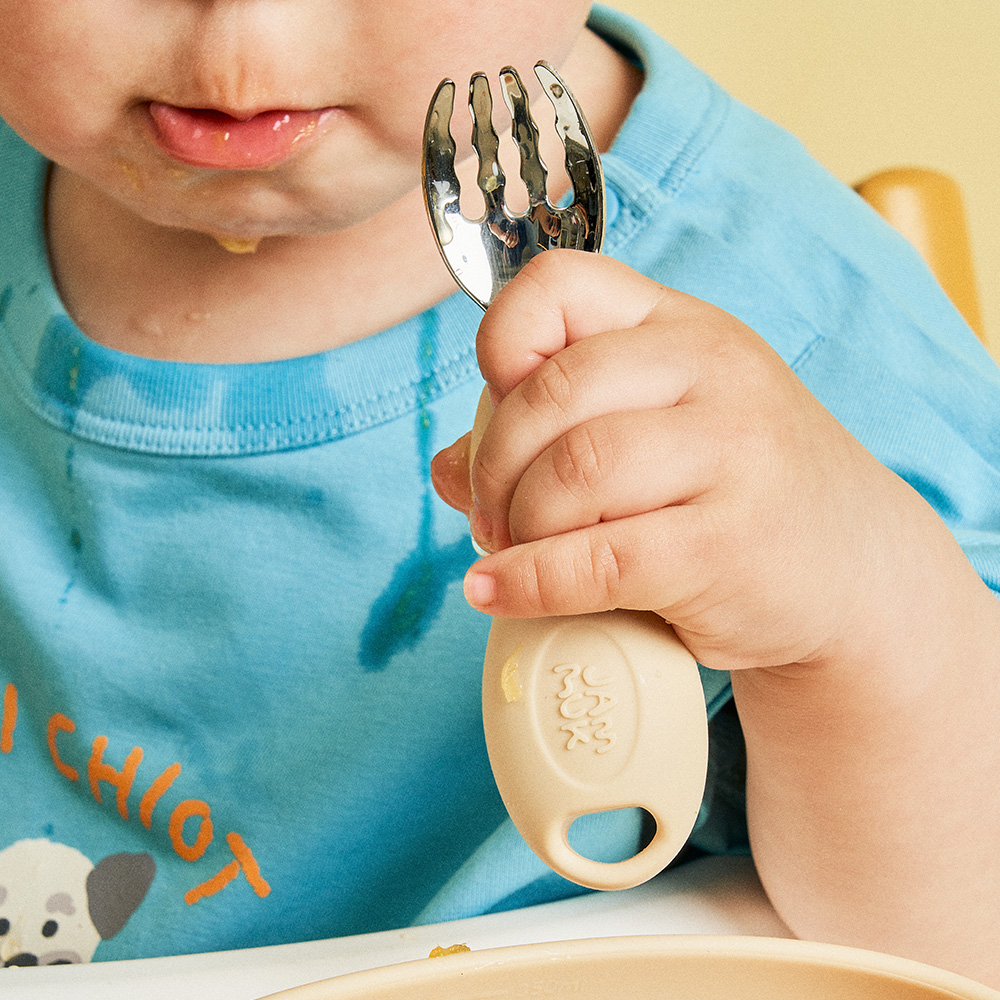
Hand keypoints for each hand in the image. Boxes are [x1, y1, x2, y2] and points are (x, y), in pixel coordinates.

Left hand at [432, 249, 931, 672]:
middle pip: (549, 394)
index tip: (498, 409)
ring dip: (514, 525)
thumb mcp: (661, 431)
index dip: (499, 344)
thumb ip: (555, 433)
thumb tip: (446, 467)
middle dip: (493, 465)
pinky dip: (527, 582)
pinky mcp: (728, 546)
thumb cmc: (736, 492)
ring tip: (511, 551)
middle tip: (493, 514)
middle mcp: (713, 372)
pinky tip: (496, 593)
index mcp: (682, 326)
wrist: (856, 574)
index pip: (559, 284)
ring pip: (570, 474)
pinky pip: (596, 560)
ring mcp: (732, 454)